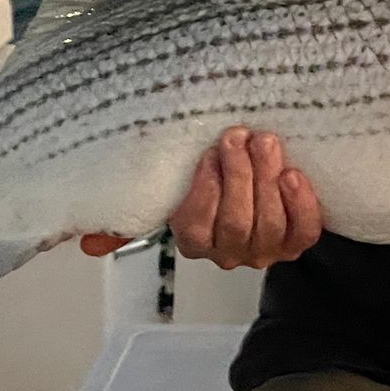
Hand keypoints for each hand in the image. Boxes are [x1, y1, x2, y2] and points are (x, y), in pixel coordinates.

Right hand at [82, 126, 322, 268]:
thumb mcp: (173, 193)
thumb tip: (86, 243)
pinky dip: (300, 203)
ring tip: (265, 142)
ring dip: (268, 179)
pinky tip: (293, 174)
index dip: (205, 190)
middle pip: (235, 223)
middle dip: (239, 176)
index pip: (195, 225)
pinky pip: (303, 231)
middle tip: (240, 137)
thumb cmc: (214, 186)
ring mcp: (266, 251)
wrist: (264, 193)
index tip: (210, 153)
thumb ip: (131, 217)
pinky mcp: (298, 244)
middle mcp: (229, 253)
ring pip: (269, 224)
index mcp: (194, 241)